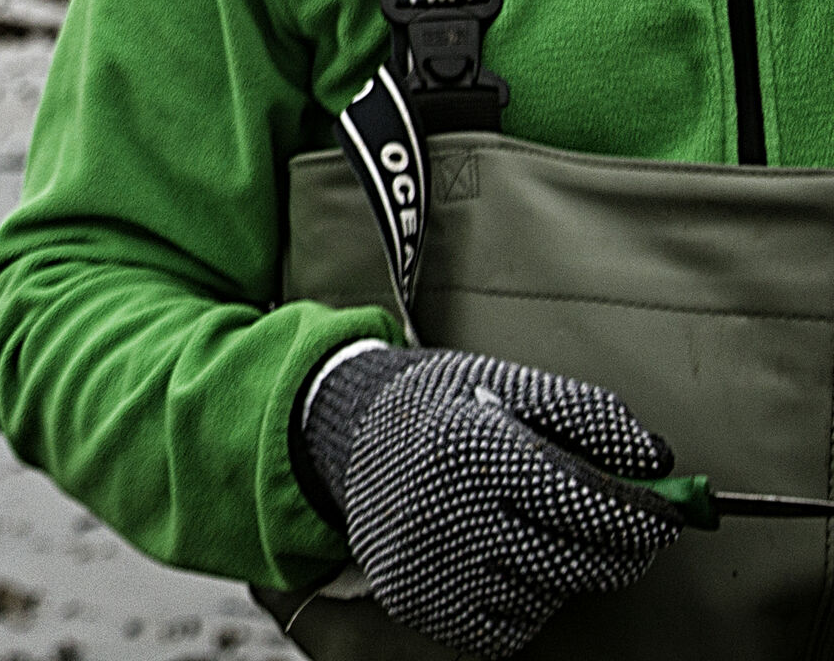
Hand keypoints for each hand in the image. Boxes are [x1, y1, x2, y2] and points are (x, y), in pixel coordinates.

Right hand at [300, 346, 678, 656]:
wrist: (348, 437)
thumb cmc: (443, 411)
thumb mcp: (508, 387)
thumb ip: (588, 415)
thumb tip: (658, 463)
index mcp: (470, 447)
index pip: (586, 500)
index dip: (644, 515)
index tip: (670, 517)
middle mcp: (446, 512)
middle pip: (580, 561)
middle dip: (620, 551)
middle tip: (626, 532)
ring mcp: (432, 567)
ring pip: (549, 595)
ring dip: (562, 572)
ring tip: (531, 530)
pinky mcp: (422, 607)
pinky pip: (511, 630)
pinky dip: (524, 604)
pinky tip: (502, 562)